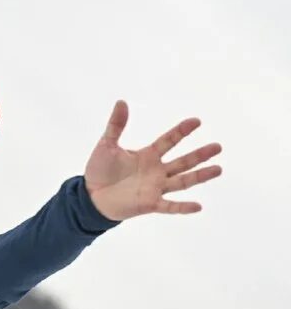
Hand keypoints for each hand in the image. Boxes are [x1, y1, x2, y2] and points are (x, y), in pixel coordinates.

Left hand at [83, 100, 222, 220]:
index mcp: (148, 155)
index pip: (169, 141)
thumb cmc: (99, 170)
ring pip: (183, 181)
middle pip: (183, 161)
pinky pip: (169, 206)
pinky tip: (198, 206)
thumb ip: (116, 125)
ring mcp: (155, 188)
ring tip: (219, 169)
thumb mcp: (106, 144)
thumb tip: (121, 101)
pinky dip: (183, 207)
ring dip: (200, 176)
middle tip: (218, 147)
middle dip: (200, 154)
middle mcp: (156, 171)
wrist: (90, 195)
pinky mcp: (150, 204)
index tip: (197, 121)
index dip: (182, 131)